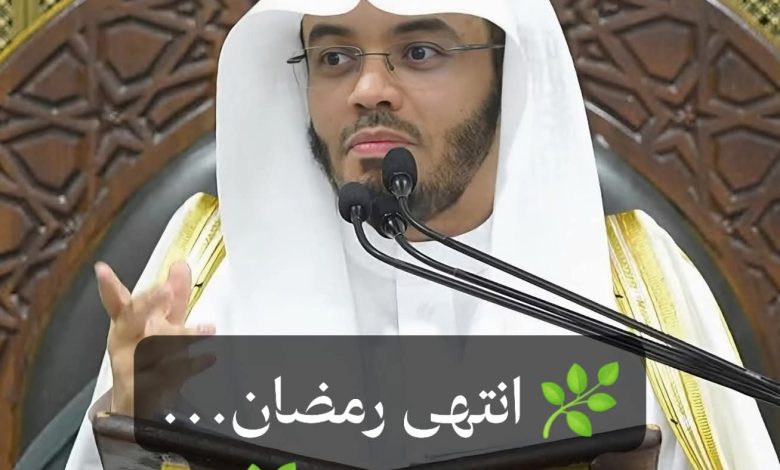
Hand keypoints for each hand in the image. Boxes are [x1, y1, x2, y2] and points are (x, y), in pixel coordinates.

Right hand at [95, 260, 215, 415]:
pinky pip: (171, 375)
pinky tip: (209, 357)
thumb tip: (180, 264)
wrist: (139, 404)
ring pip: (153, 348)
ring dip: (178, 336)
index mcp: (126, 325)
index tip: (102, 270)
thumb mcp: (163, 324)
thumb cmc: (148, 356)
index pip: (117, 302)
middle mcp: (126, 343)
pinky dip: (191, 365)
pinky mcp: (147, 388)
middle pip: (131, 321)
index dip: (108, 286)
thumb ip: (174, 296)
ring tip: (207, 328)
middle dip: (147, 304)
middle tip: (165, 291)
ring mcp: (134, 366)